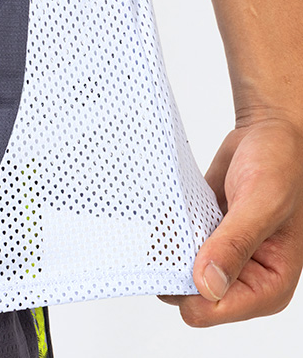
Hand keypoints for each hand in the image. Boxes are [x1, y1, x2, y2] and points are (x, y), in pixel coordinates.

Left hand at [157, 117, 302, 326]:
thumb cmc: (280, 165)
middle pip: (188, 294)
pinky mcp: (204, 238)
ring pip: (176, 271)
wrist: (265, 136)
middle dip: (175, 266)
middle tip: (176, 229)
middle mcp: (243, 277)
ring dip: (168, 247)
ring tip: (177, 217)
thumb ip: (235, 244)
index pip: (211, 309)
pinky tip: (173, 212)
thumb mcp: (262, 202)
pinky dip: (167, 232)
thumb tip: (206, 285)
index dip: (188, 286)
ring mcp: (220, 257)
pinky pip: (174, 246)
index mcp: (267, 283)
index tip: (178, 252)